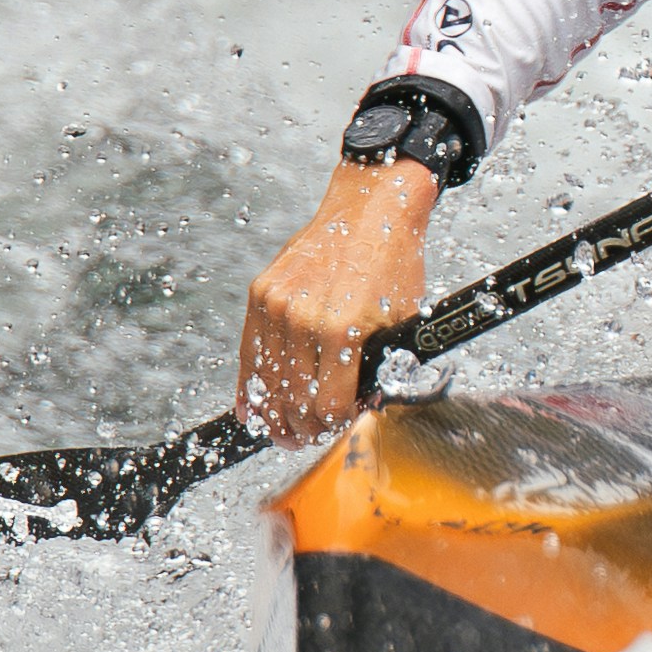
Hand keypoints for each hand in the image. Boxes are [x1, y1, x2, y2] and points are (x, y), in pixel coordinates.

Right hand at [239, 156, 446, 438]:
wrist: (371, 211)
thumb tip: (359, 408)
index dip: (333, 426)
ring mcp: (277, 305)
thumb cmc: (393, 264)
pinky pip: (250, 352)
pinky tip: (252, 409)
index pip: (328, 406)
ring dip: (274, 413)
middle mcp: (304, 319)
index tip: (336, 428)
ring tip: (281, 431)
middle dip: (301, 429)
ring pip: (267, 381)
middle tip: (305, 440)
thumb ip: (379, 369)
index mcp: (344, 330)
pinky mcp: (261, 293)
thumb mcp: (402, 322)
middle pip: (293, 400)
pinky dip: (250, 385)